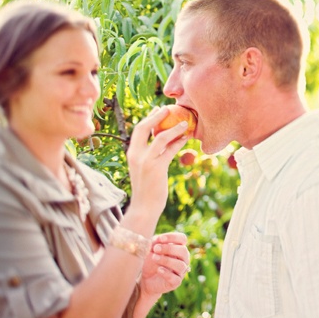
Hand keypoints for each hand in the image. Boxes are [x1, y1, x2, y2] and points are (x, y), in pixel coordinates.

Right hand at [126, 105, 187, 225]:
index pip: (138, 130)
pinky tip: (186, 139)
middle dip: (156, 116)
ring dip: (174, 128)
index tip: (157, 110)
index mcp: (131, 154)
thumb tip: (160, 142)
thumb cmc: (146, 190)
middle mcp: (136, 155)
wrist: (143, 209)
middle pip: (144, 127)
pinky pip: (170, 150)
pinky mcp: (157, 168)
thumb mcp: (143, 169)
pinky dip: (179, 142)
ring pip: (160, 137)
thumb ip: (148, 156)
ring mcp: (146, 161)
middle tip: (168, 108)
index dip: (148, 118)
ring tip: (185, 122)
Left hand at [133, 228, 190, 317]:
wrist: (146, 279)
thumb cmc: (151, 261)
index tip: (160, 239)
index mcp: (179, 248)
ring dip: (167, 260)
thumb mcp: (151, 249)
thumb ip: (155, 243)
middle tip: (155, 249)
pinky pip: (176, 278)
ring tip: (154, 258)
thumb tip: (158, 239)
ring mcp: (180, 271)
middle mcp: (183, 259)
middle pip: (183, 251)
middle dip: (169, 248)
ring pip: (180, 265)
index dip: (173, 237)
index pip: (182, 239)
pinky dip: (167, 273)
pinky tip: (158, 269)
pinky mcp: (176, 282)